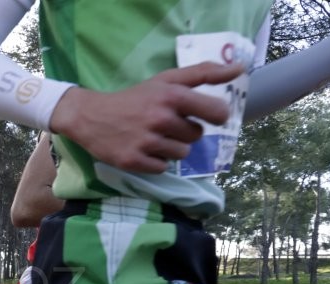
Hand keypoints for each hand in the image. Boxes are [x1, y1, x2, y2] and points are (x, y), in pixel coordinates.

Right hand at [50, 61, 244, 172]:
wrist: (89, 116)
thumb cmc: (133, 98)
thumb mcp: (165, 80)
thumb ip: (203, 73)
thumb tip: (240, 69)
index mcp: (171, 96)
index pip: (216, 112)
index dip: (214, 116)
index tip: (203, 115)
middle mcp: (160, 118)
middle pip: (196, 136)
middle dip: (183, 132)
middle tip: (163, 125)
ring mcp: (146, 142)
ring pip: (181, 155)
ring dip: (170, 148)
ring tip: (152, 138)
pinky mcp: (134, 161)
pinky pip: (162, 168)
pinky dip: (155, 162)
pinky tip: (142, 150)